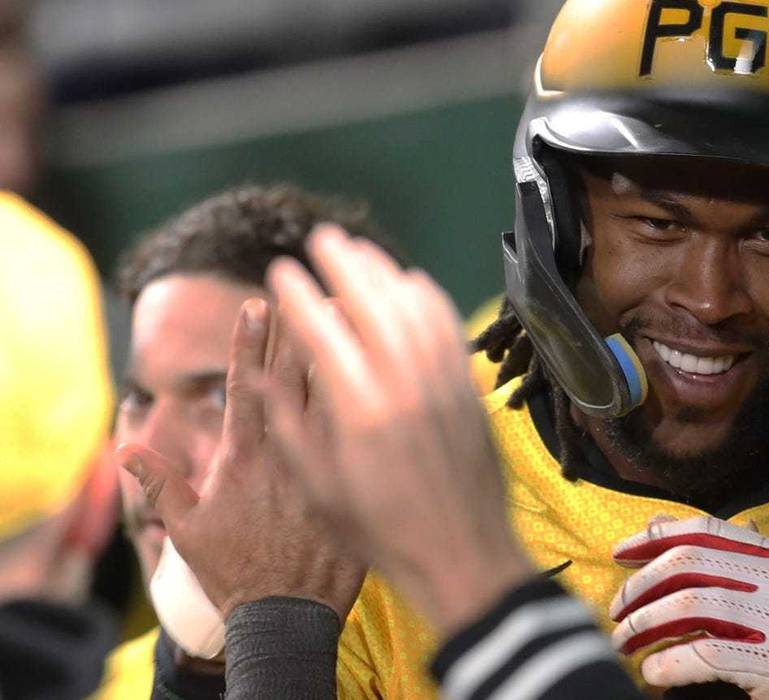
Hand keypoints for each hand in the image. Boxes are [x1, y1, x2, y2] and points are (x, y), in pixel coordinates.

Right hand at [117, 298, 365, 620]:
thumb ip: (160, 482)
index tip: (259, 304)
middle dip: (306, 327)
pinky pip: (378, 427)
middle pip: (301, 377)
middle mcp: (292, 452)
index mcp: (247, 456)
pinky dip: (384, 391)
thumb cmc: (238, 572)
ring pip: (345, 395)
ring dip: (350, 349)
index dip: (250, 343)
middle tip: (317, 286)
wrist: (288, 616)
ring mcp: (332, 466)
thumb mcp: (187, 530)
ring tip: (358, 306)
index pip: (248, 385)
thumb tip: (126, 446)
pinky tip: (396, 361)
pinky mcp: (363, 481)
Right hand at [262, 224, 533, 635]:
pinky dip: (428, 298)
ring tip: (360, 251)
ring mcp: (444, 385)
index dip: (298, 296)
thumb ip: (289, 426)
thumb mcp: (318, 489)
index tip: (280, 271)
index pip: (322, 332)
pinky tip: (412, 285)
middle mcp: (404, 388)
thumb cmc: (380, 531)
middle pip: (371, 304)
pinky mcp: (470, 391)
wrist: (461, 554)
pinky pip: (449, 328)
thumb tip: (259, 375)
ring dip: (385, 273)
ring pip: (414, 308)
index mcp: (359, 412)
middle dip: (343, 263)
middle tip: (321, 238)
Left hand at [609, 516, 768, 699]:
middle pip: (687, 564)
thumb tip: (661, 522)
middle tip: (616, 611)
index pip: (702, 530)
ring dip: (645, 624)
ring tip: (623, 643)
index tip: (618, 555)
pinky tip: (652, 671)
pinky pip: (707, 655)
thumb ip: (722, 556)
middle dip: (640, 587)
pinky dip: (670, 663)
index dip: (654, 539)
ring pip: (690, 605)